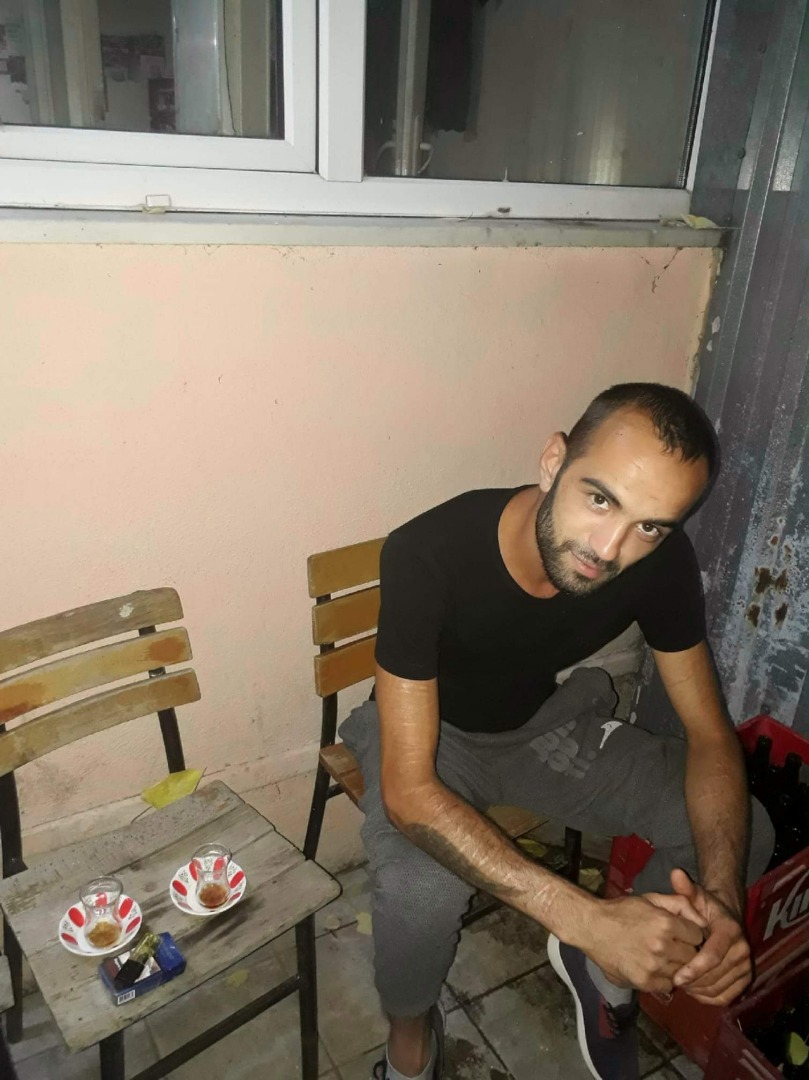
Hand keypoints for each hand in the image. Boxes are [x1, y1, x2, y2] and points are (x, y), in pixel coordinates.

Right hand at [578, 893, 706, 994]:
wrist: (592, 928)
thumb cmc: (622, 911)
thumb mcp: (650, 898)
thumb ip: (680, 903)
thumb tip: (703, 921)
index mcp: (665, 923)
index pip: (697, 934)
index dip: (689, 932)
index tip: (680, 932)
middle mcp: (662, 946)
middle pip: (692, 955)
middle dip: (685, 949)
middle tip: (671, 945)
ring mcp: (654, 967)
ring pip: (681, 972)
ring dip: (675, 965)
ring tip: (660, 955)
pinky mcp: (645, 982)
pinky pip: (667, 985)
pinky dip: (663, 978)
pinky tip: (652, 967)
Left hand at [669, 868, 751, 1005]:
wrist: (726, 917)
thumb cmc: (705, 907)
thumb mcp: (696, 895)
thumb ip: (685, 887)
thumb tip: (676, 873)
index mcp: (730, 930)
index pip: (712, 956)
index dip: (694, 968)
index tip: (676, 977)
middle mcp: (743, 949)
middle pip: (715, 976)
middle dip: (693, 982)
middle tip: (673, 982)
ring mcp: (747, 966)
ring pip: (720, 988)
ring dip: (699, 991)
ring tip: (681, 985)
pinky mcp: (746, 979)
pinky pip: (727, 997)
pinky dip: (709, 998)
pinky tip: (694, 990)